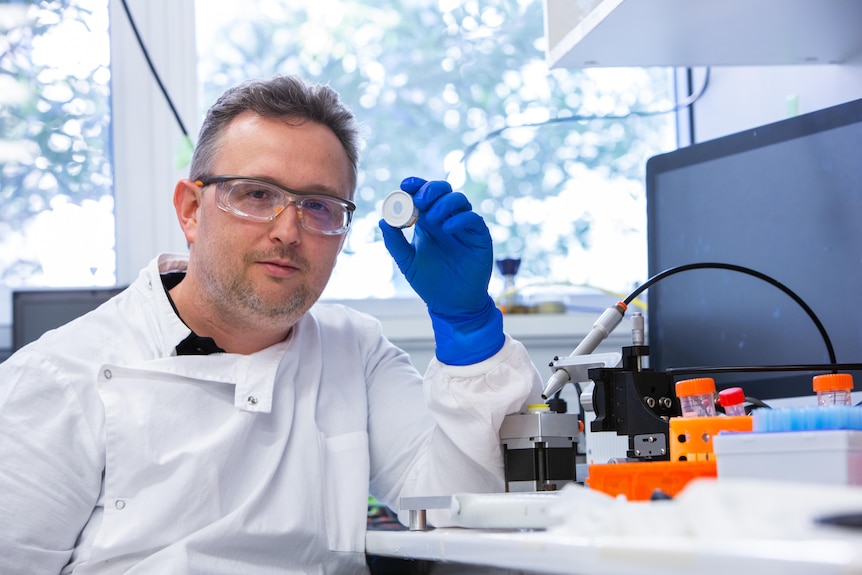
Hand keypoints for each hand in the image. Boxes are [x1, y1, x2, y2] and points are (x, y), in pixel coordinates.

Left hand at [380, 177, 503, 364]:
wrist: (451, 304)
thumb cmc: (429, 283)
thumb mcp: (407, 262)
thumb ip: (394, 242)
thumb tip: (382, 220)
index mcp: (427, 222)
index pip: (422, 194)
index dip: (415, 185)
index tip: (404, 186)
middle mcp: (446, 219)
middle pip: (442, 190)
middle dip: (431, 189)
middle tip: (420, 199)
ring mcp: (463, 226)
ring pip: (459, 199)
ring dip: (444, 202)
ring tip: (433, 217)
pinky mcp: (479, 236)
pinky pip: (472, 218)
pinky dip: (459, 218)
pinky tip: (447, 228)